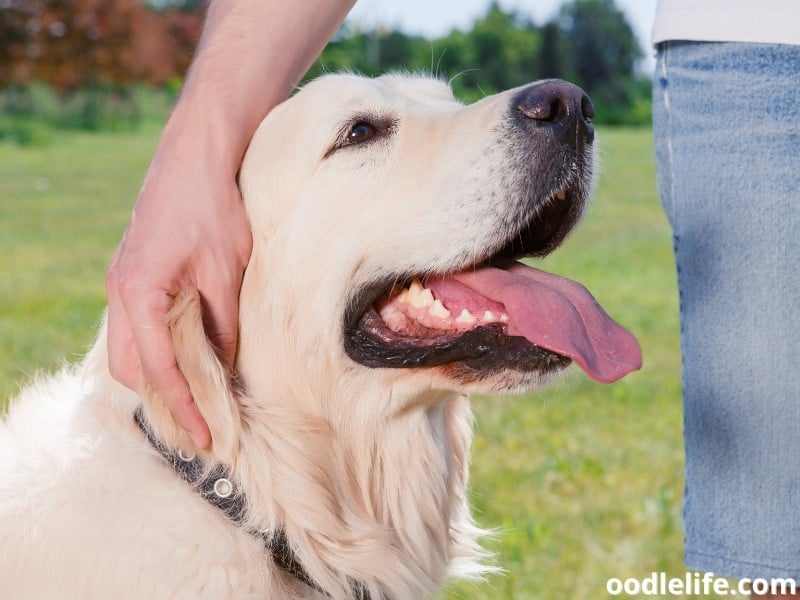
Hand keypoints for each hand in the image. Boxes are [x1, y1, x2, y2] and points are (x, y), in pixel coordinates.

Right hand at [106, 123, 251, 447]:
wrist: (198, 155)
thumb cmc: (214, 207)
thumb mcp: (227, 271)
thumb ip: (223, 325)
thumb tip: (227, 370)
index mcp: (138, 292)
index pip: (159, 369)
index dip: (184, 406)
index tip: (208, 436)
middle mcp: (120, 291)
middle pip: (131, 368)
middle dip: (162, 401)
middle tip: (202, 426)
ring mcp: (122, 282)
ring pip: (130, 350)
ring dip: (159, 378)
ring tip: (197, 400)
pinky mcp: (134, 274)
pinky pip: (136, 327)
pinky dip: (158, 351)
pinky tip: (188, 358)